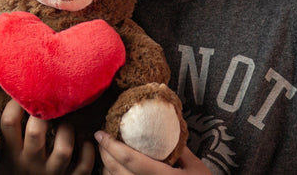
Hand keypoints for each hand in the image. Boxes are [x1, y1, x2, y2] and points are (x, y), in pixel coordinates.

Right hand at [0, 99, 94, 174]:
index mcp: (9, 153)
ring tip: (66, 123)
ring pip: (63, 149)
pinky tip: (85, 140)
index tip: (22, 94)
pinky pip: (83, 165)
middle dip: (43, 114)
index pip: (8, 122)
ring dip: (68, 131)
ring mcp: (50, 174)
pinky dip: (88, 151)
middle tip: (48, 106)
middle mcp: (29, 164)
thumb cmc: (9, 169)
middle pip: (36, 132)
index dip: (16, 103)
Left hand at [95, 131, 210, 174]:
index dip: (112, 146)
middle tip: (101, 139)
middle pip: (116, 172)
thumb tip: (164, 126)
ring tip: (106, 153)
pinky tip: (115, 170)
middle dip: (104, 153)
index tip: (101, 132)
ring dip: (106, 168)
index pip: (131, 160)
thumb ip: (178, 148)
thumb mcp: (195, 166)